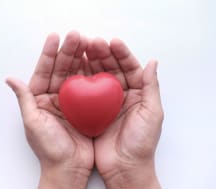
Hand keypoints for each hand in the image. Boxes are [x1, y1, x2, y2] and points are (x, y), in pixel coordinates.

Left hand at [6, 31, 93, 188]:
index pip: (44, 71)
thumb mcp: (33, 123)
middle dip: (68, 51)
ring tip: (88, 42)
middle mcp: (55, 97)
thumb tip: (10, 79)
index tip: (55, 37)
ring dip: (81, 58)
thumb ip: (25, 99)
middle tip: (76, 35)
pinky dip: (93, 74)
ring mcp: (71, 101)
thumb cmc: (49, 149)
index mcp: (40, 98)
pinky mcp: (85, 107)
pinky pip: (89, 87)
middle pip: (61, 69)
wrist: (69, 168)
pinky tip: (97, 62)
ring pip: (76, 74)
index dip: (49, 54)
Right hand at [86, 38, 162, 188]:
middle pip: (111, 69)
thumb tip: (152, 62)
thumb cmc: (141, 143)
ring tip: (83, 48)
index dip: (122, 54)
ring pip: (97, 76)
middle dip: (103, 54)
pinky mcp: (91, 111)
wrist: (124, 167)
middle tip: (93, 42)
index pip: (130, 67)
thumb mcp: (152, 113)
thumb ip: (151, 87)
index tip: (113, 42)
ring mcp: (104, 102)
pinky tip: (75, 68)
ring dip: (90, 62)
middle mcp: (120, 95)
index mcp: (137, 93)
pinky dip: (80, 79)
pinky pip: (85, 91)